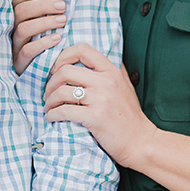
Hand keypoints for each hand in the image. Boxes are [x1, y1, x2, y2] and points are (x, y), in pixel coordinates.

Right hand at [12, 0, 66, 74]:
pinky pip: (27, 51)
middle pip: (20, 11)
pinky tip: (58, 38)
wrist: (43, 73)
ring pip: (23, 29)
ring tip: (63, 20)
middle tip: (62, 5)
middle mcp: (10, 29)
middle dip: (42, 5)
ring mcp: (13, 46)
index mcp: (14, 16)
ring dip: (44, 22)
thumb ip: (47, 7)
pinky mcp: (18, 62)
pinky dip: (43, 43)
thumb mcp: (45, 22)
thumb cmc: (46, 40)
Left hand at [43, 43, 158, 167]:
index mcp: (112, 71)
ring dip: (49, 100)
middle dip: (50, 82)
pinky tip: (52, 118)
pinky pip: (64, 111)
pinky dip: (53, 114)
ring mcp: (100, 99)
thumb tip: (92, 59)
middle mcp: (106, 82)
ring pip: (62, 91)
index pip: (82, 50)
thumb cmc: (130, 116)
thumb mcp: (125, 86)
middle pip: (66, 70)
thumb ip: (110, 71)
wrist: (141, 141)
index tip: (56, 69)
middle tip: (48, 93)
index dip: (63, 56)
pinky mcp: (94, 117)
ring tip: (49, 107)